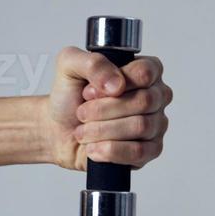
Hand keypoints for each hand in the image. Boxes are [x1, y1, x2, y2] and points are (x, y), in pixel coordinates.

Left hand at [42, 46, 171, 171]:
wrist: (57, 129)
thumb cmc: (69, 97)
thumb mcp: (69, 65)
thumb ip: (92, 63)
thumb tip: (117, 84)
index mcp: (144, 71)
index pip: (145, 73)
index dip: (112, 83)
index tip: (89, 91)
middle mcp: (156, 96)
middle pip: (144, 101)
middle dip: (102, 109)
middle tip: (82, 113)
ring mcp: (156, 124)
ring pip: (140, 126)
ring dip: (101, 130)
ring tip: (83, 131)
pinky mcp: (150, 150)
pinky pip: (139, 152)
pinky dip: (109, 150)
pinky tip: (93, 148)